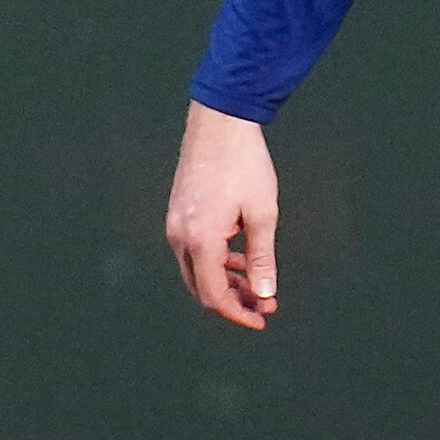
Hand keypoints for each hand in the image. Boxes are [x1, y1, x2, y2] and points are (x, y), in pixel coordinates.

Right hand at [164, 101, 279, 330]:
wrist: (220, 122)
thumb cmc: (244, 164)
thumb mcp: (263, 214)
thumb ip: (262, 258)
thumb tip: (264, 292)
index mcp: (200, 240)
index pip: (214, 295)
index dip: (238, 313)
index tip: (262, 317)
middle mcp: (180, 235)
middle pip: (201, 288)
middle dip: (233, 301)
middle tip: (264, 302)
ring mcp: (175, 223)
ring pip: (196, 270)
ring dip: (224, 282)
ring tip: (255, 282)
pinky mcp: (177, 211)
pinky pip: (192, 250)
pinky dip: (214, 262)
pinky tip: (237, 258)